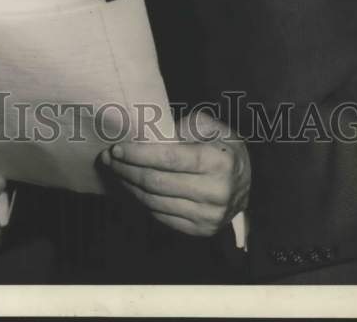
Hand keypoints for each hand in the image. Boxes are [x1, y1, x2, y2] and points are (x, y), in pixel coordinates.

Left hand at [100, 110, 249, 236]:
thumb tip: (153, 133)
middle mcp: (214, 193)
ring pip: (155, 202)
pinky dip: (142, 202)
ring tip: (115, 172)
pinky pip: (162, 217)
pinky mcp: (201, 231)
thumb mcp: (213, 126)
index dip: (138, 154)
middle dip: (126, 170)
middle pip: (156, 183)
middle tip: (108, 159)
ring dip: (129, 187)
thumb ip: (186, 125)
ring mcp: (208, 216)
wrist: (248, 184)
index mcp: (218, 163)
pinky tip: (132, 188)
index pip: (167, 159)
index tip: (117, 148)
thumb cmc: (224, 148)